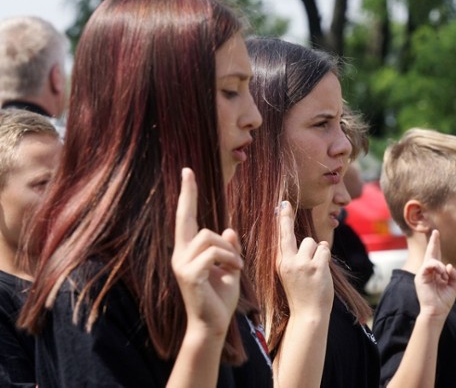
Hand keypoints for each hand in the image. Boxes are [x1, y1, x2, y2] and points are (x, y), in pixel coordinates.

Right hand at [172, 168, 242, 336]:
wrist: (212, 325)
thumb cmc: (220, 298)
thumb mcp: (229, 267)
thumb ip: (228, 247)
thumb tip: (228, 230)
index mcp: (187, 250)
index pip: (184, 216)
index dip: (187, 193)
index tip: (187, 171)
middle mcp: (179, 254)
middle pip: (198, 226)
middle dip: (224, 243)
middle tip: (235, 262)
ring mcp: (181, 264)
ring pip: (209, 238)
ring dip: (229, 252)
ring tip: (236, 268)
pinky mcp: (188, 274)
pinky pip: (213, 253)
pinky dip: (229, 260)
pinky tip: (234, 272)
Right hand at [276, 201, 333, 316]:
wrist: (308, 314)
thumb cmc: (301, 294)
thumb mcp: (289, 275)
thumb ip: (293, 258)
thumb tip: (308, 241)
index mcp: (280, 264)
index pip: (279, 238)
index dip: (280, 220)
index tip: (280, 205)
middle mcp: (288, 261)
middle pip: (288, 233)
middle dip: (286, 217)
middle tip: (285, 203)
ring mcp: (302, 264)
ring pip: (312, 242)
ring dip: (317, 251)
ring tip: (314, 268)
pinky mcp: (317, 267)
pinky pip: (324, 249)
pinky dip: (325, 256)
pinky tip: (322, 269)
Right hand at [415, 230, 455, 319]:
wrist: (436, 312)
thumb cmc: (445, 300)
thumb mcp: (454, 286)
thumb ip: (454, 275)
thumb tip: (449, 265)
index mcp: (437, 273)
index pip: (437, 257)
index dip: (437, 246)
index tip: (437, 235)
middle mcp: (429, 272)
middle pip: (431, 254)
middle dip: (434, 243)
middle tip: (436, 232)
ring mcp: (423, 274)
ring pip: (432, 260)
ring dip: (441, 266)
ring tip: (444, 275)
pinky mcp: (420, 277)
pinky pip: (429, 265)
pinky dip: (437, 267)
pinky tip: (442, 273)